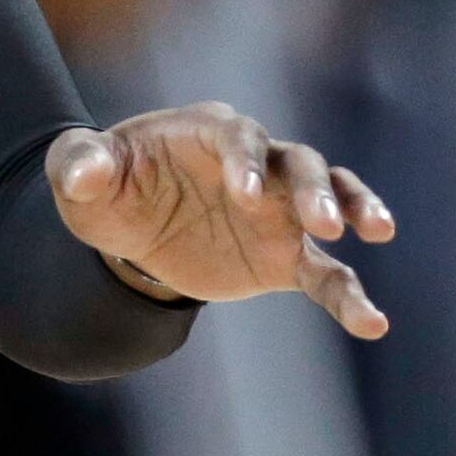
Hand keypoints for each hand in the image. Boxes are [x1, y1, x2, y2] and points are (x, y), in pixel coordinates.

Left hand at [48, 103, 394, 337]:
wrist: (128, 229)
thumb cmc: (104, 187)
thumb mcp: (77, 173)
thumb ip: (78, 165)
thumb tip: (85, 173)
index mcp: (207, 132)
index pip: (237, 135)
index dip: (244, 160)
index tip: (243, 195)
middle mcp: (253, 164)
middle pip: (299, 163)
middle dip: (314, 189)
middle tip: (324, 223)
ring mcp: (276, 209)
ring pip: (332, 201)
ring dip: (356, 209)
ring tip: (377, 231)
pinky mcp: (285, 256)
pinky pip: (327, 275)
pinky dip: (350, 296)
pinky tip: (372, 323)